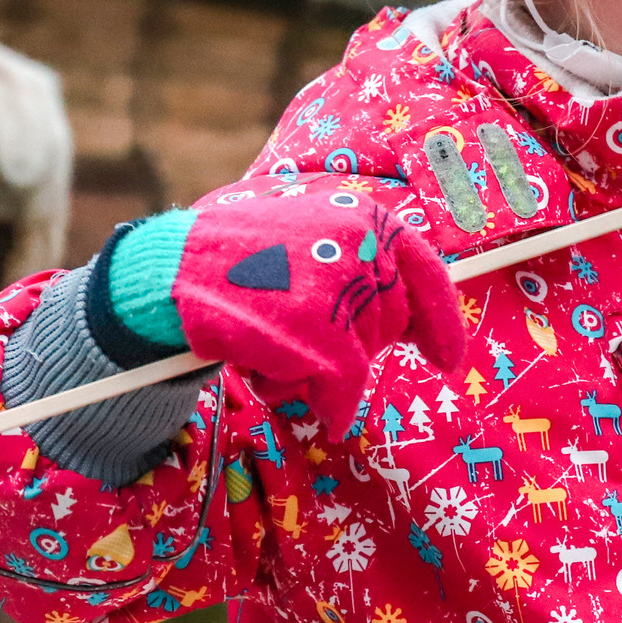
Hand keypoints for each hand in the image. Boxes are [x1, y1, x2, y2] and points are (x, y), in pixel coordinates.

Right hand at [173, 187, 463, 433]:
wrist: (173, 271)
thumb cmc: (239, 266)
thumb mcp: (310, 245)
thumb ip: (358, 272)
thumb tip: (410, 325)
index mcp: (365, 218)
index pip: (427, 274)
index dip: (441, 324)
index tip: (448, 360)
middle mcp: (363, 245)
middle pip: (390, 326)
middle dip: (354, 347)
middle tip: (297, 338)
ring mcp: (342, 287)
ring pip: (362, 361)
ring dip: (319, 370)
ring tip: (270, 346)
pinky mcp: (321, 332)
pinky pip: (344, 390)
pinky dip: (324, 404)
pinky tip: (279, 385)